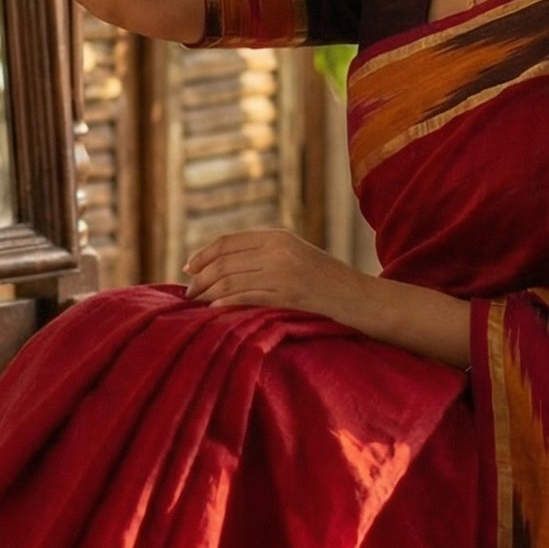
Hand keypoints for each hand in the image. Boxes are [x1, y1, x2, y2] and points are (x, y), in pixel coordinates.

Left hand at [183, 228, 365, 323]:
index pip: (228, 242)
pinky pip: (247, 298)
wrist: (361, 298)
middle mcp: (278, 250)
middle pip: (224, 262)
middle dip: (200, 278)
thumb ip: (265, 254)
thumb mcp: (296, 256)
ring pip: (231, 280)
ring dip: (207, 293)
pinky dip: (226, 303)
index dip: (203, 255)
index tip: (188, 268)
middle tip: (187, 294)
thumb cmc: (327, 282)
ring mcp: (284, 273)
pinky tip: (214, 310)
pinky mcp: (289, 296)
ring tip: (196, 304)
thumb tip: (222, 266)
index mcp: (278, 237)